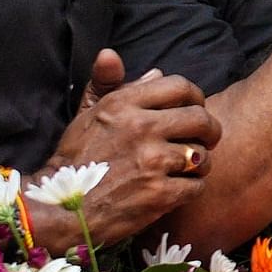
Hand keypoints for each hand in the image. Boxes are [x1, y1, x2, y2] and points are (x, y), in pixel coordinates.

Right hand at [42, 50, 219, 249]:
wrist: (62, 207)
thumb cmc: (76, 160)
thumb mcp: (86, 115)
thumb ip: (110, 85)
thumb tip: (139, 64)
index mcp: (123, 104)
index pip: (180, 86)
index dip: (195, 98)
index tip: (194, 110)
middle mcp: (140, 127)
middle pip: (201, 119)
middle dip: (209, 131)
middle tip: (204, 141)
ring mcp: (152, 161)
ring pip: (202, 155)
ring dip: (198, 164)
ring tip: (184, 169)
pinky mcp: (160, 193)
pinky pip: (197, 185)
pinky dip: (190, 189)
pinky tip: (174, 190)